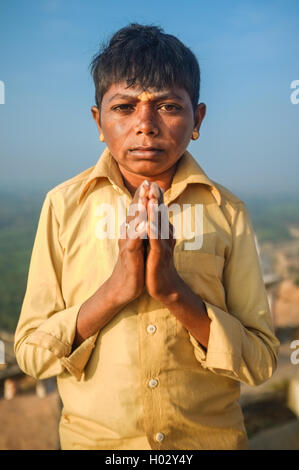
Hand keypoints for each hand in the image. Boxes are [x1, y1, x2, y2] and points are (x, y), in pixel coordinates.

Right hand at [108, 181, 149, 305]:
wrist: (124, 287)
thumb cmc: (134, 265)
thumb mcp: (140, 246)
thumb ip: (142, 232)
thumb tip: (149, 219)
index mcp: (132, 232)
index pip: (137, 211)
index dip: (142, 196)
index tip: (149, 181)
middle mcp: (128, 235)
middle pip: (134, 213)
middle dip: (140, 197)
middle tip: (146, 182)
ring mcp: (127, 244)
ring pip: (133, 224)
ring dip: (138, 210)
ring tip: (144, 197)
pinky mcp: (129, 256)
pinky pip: (134, 242)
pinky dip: (138, 232)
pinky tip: (143, 224)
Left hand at [145, 183, 182, 301]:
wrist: (165, 286)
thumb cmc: (158, 264)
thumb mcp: (156, 243)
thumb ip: (155, 229)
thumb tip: (152, 215)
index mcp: (163, 232)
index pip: (158, 212)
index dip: (154, 197)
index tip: (149, 182)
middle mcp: (165, 236)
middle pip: (160, 215)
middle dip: (155, 199)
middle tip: (152, 183)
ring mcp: (163, 246)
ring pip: (159, 226)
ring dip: (156, 212)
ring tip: (152, 198)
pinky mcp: (159, 257)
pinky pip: (156, 242)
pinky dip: (153, 232)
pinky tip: (149, 224)